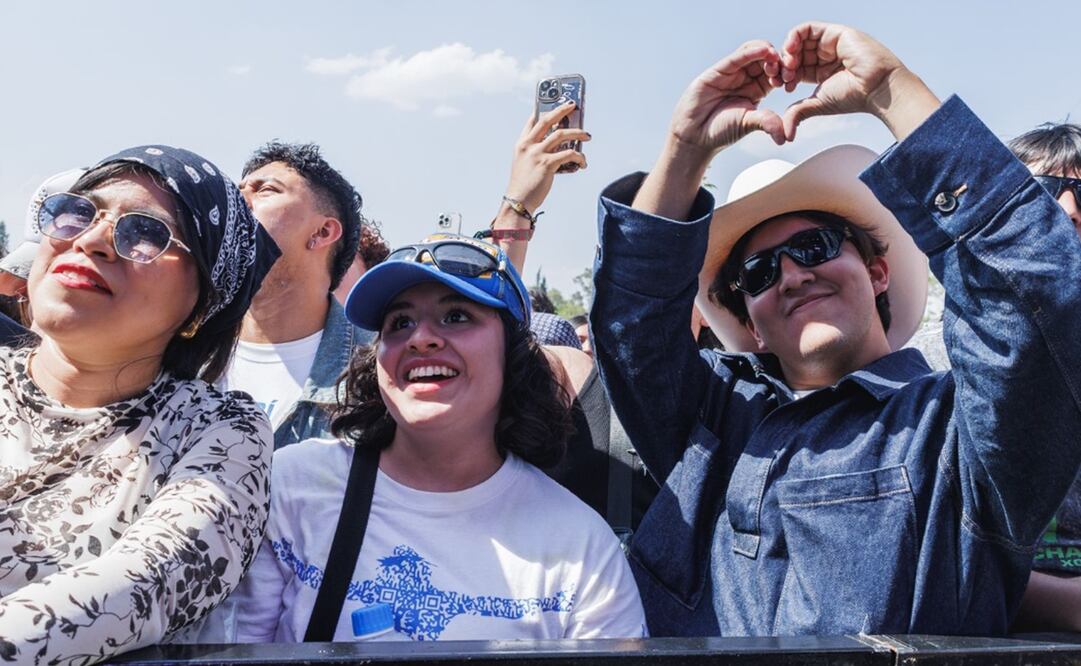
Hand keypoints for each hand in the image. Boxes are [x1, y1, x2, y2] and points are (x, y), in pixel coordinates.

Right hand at [505, 102, 589, 211]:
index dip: (543, 108)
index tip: (553, 101)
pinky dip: (579, 157)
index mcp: (522, 144)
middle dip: (562, 110)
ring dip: (577, 133)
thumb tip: (560, 146)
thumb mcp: (524, 163)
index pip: (532, 120)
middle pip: (547, 120)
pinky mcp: (547, 164)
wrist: (518, 201)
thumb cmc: (524, 185)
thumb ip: (537, 152)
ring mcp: (537, 153)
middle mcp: (528, 145)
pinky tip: (583, 163)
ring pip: (562, 135)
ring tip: (587, 136)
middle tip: (574, 105)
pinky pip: (568, 154)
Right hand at [667, 40, 785, 158]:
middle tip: (785, 69)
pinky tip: (763, 51)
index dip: (784, 72)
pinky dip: (751, 52)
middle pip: (766, 59)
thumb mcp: (748, 124)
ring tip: (774, 58)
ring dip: (766, 52)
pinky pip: (737, 57)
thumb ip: (766, 123)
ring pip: (753, 52)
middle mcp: (745, 78)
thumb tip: (784, 138)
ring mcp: (732, 72)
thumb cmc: (720, 131)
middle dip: (778, 61)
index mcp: (757, 90)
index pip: (775, 73)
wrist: (695, 135)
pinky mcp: (719, 70)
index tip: (790, 80)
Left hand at [775, 22, 935, 139]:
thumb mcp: (817, 104)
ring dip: (788, 51)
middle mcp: (825, 56)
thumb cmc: (852, 97)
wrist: (876, 88)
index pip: (795, 68)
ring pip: (800, 40)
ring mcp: (830, 43)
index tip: (784, 87)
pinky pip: (808, 28)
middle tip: (786, 77)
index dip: (784, 75)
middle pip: (795, 54)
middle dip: (785, 65)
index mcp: (821, 71)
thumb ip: (798, 114)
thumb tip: (786, 135)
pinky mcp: (835, 32)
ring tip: (790, 65)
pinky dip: (794, 36)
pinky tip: (791, 50)